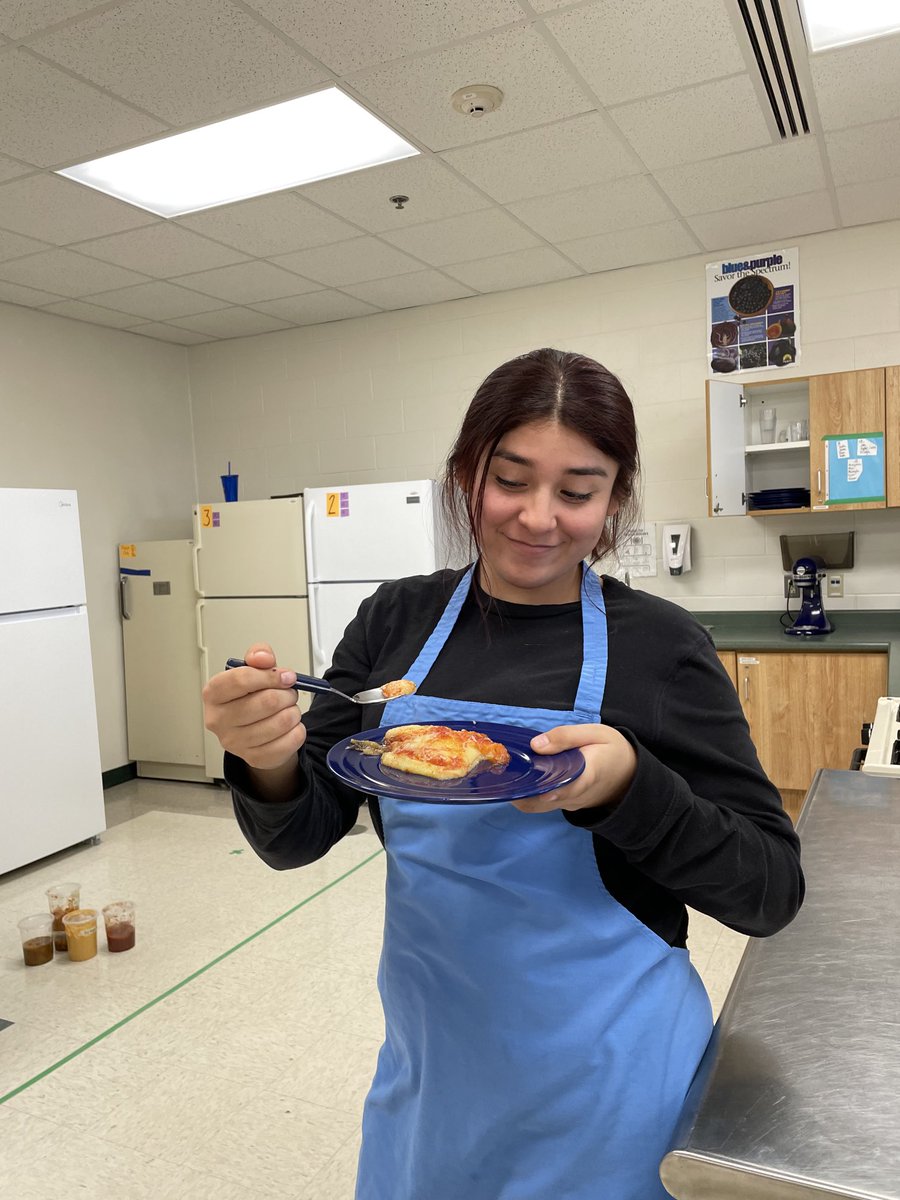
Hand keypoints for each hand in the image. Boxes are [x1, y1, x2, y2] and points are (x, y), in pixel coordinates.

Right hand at [202, 643, 305, 770]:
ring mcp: (235, 743)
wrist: (254, 732)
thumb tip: (264, 657)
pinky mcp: (255, 758)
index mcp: (213, 693)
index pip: (240, 679)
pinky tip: (289, 727)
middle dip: (287, 694)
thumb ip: (258, 656)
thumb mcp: (253, 670)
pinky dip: (298, 729)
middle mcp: (218, 720)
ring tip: (288, 709)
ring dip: (294, 711)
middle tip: (289, 693)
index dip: (269, 675)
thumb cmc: (251, 698)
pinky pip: (291, 739)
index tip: (286, 676)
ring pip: (282, 721)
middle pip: (266, 701)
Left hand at [511, 724, 636, 814]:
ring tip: (506, 770)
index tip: (523, 783)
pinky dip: (529, 791)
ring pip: (537, 804)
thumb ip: (566, 737)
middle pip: (540, 801)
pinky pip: (543, 802)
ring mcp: (569, 803)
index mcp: (588, 774)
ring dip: (520, 791)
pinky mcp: (565, 804)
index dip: (542, 787)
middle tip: (500, 770)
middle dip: (518, 789)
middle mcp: (575, 795)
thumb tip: (535, 744)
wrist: (630, 776)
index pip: (564, 786)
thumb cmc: (612, 751)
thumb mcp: (596, 733)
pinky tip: (520, 774)